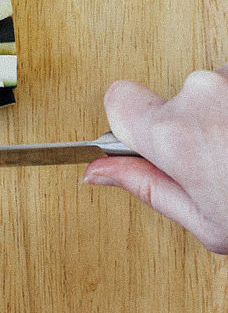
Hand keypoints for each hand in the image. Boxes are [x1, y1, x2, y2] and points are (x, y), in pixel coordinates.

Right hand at [83, 64, 227, 252]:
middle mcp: (201, 93)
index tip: (145, 138)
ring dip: (222, 115)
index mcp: (174, 134)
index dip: (129, 122)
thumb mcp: (209, 222)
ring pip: (209, 91)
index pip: (117, 99)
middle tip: (217, 160)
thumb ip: (147, 187)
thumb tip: (97, 172)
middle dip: (188, 125)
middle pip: (170, 100)